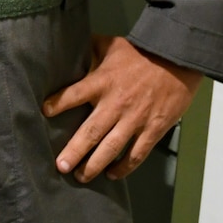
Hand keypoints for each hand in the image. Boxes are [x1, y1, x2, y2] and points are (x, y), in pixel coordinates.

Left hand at [43, 35, 202, 182]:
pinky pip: (137, 153)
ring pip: (112, 148)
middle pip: (91, 132)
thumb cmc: (141, 53)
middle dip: (75, 151)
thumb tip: (67, 50)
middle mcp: (116, 104)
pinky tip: (112, 175)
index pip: (74, 94)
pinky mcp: (153, 129)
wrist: (178, 59)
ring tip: (81, 177)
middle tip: (61, 166)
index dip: (59, 103)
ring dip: (95, 165)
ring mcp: (136, 119)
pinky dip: (124, 167)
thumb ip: (88, 51)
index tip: (44, 112)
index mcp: (102, 82)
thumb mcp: (110, 45)